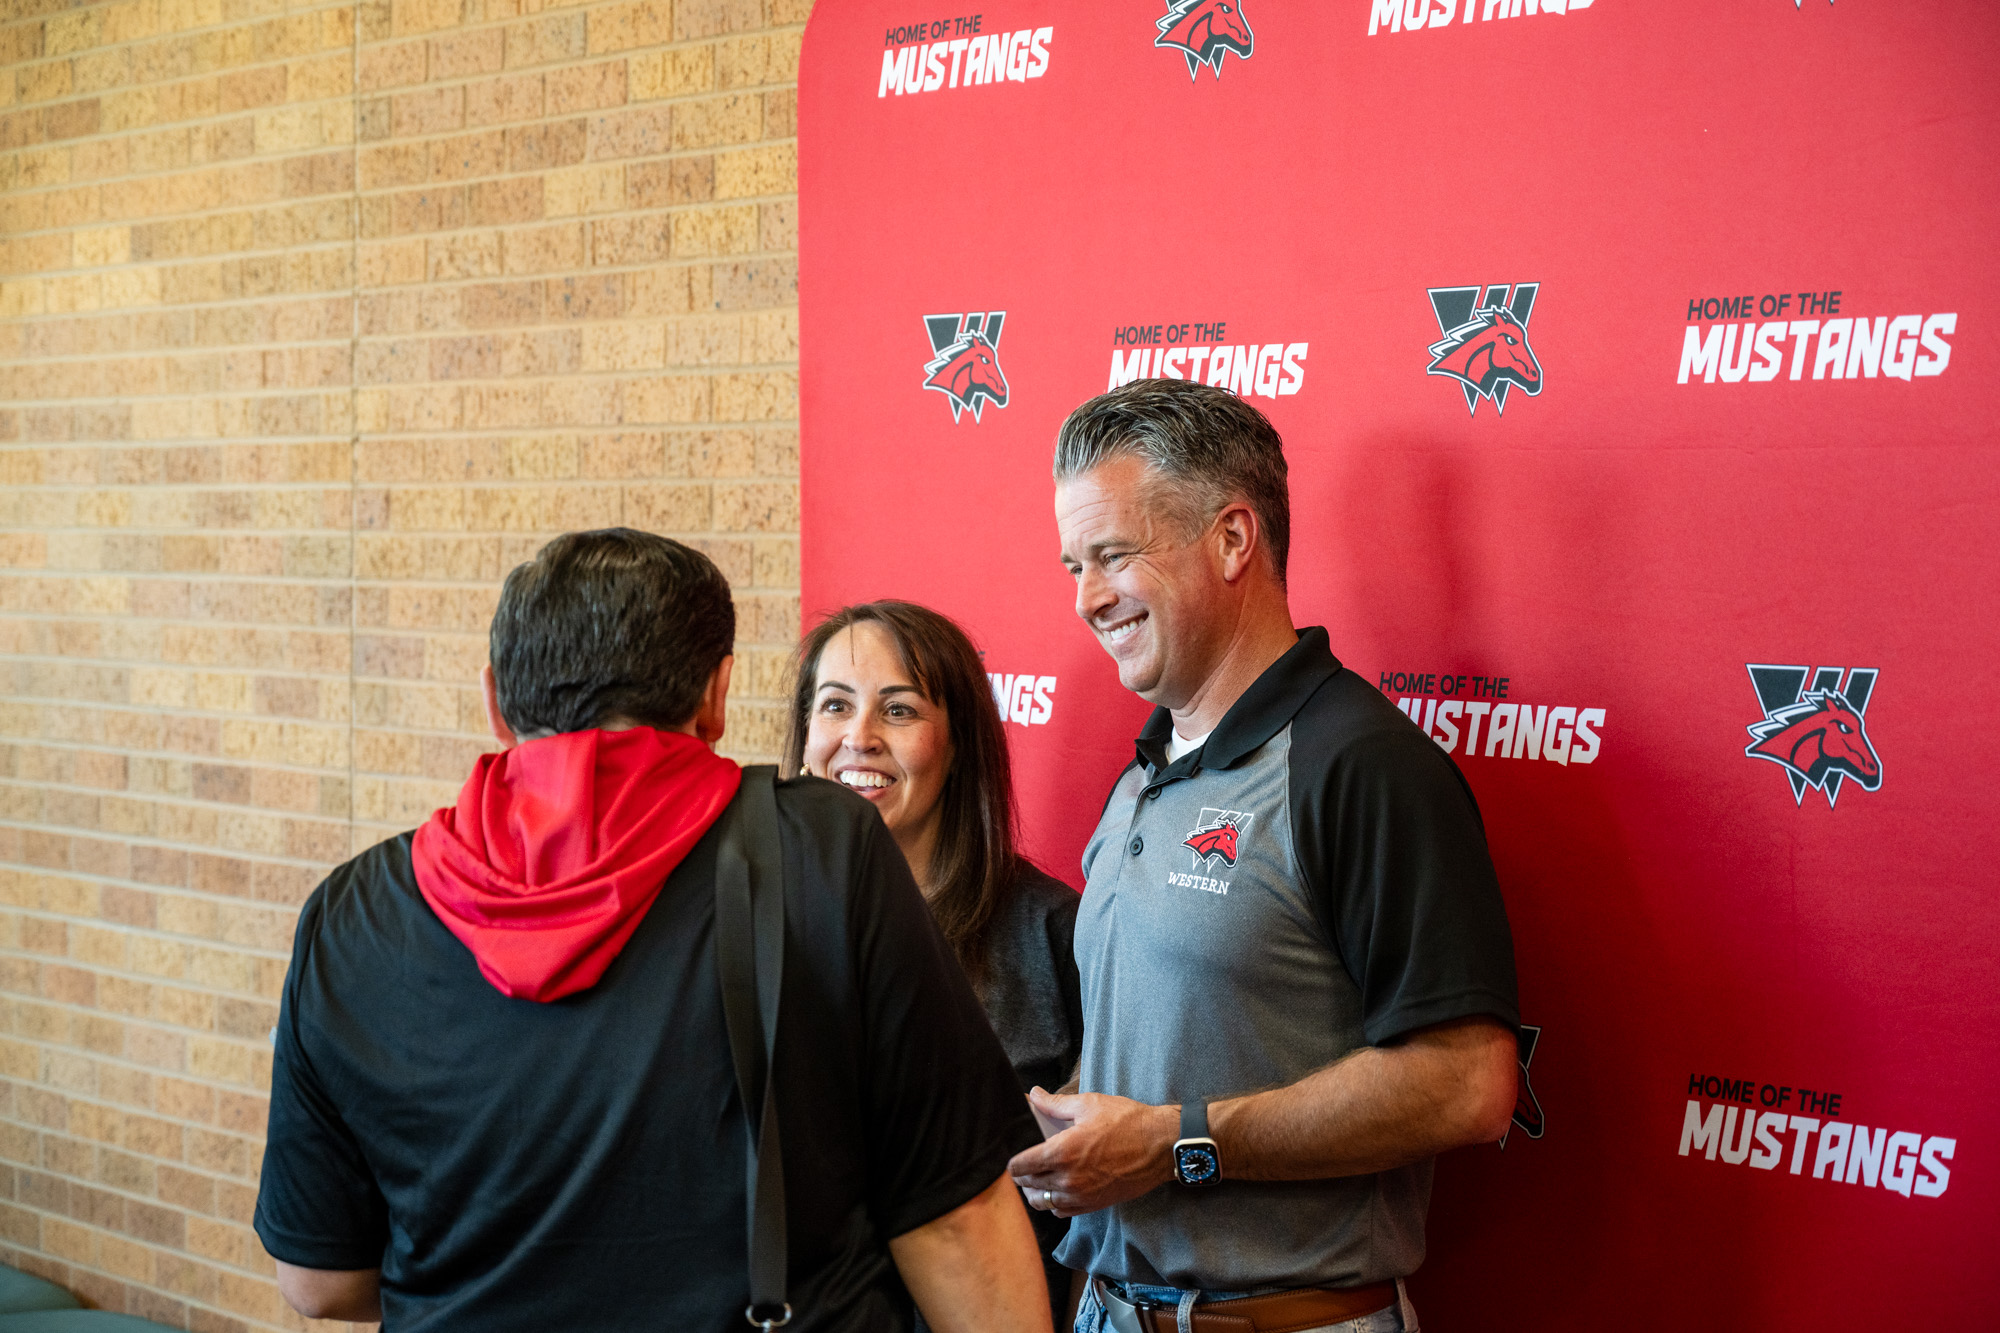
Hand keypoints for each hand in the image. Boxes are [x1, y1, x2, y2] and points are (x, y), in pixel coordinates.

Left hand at [1007, 1086, 1176, 1217]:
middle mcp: (1068, 1179)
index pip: (1020, 1166)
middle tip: (1026, 1162)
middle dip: (1022, 1174)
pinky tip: (1059, 1189)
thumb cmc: (1127, 1122)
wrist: (1161, 1146)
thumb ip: (1055, 1103)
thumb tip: (1034, 1095)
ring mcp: (1081, 1196)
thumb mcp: (1090, 1104)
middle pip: (1028, 1185)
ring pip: (1042, 1202)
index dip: (1012, 1160)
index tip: (1014, 1154)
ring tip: (1039, 1177)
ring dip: (1036, 1191)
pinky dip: (1054, 1203)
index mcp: (1062, 1151)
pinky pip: (1062, 1212)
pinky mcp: (1094, 1205)